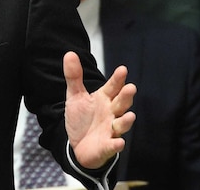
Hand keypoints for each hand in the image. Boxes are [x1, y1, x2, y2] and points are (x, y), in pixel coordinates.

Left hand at [63, 51, 136, 168]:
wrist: (78, 145)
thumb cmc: (82, 119)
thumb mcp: (75, 96)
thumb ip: (73, 76)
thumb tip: (69, 53)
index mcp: (104, 99)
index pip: (112, 87)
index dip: (117, 79)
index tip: (122, 69)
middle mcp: (111, 113)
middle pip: (121, 104)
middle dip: (126, 97)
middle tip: (130, 88)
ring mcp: (111, 130)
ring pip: (121, 124)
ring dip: (126, 121)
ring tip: (129, 115)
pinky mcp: (107, 146)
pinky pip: (113, 145)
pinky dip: (116, 144)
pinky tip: (118, 142)